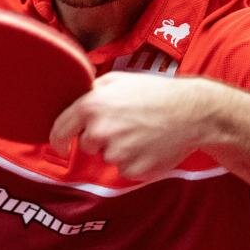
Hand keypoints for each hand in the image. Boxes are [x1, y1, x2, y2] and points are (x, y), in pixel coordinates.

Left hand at [49, 72, 219, 179]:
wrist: (191, 112)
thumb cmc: (154, 92)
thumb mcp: (118, 79)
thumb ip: (91, 90)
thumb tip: (71, 98)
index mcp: (92, 106)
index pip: (60, 129)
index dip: (58, 139)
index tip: (60, 145)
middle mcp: (100, 131)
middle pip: (86, 144)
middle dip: (99, 138)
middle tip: (123, 124)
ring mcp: (117, 153)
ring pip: (107, 157)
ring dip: (118, 149)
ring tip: (140, 132)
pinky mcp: (133, 169)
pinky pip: (125, 169)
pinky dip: (134, 160)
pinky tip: (148, 145)